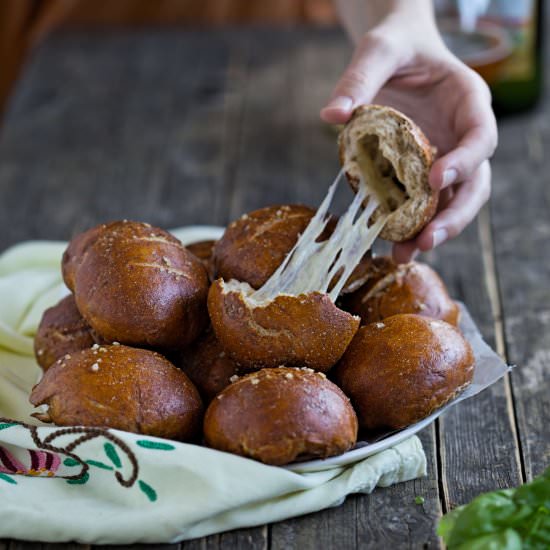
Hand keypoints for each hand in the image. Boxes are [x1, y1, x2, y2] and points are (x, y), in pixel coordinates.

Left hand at [321, 8, 496, 262]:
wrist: (397, 56)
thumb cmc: (396, 47)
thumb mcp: (379, 49)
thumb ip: (359, 77)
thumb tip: (331, 115)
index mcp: (469, 102)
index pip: (481, 137)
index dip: (465, 162)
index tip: (436, 180)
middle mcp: (464, 136)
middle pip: (476, 183)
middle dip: (455, 215)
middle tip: (427, 239)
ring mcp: (447, 159)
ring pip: (453, 204)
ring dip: (433, 231)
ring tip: (405, 254)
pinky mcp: (423, 174)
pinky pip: (424, 205)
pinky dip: (411, 227)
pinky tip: (392, 246)